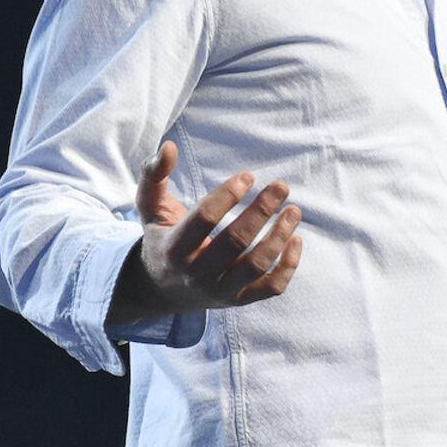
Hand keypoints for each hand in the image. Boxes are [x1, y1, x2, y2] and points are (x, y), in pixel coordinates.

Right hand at [107, 141, 302, 322]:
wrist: (163, 291)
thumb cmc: (162, 239)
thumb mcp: (150, 208)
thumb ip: (154, 175)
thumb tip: (169, 147)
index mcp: (174, 248)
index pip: (204, 218)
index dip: (228, 195)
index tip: (249, 176)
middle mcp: (196, 274)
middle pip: (236, 241)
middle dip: (262, 210)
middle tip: (281, 186)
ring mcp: (220, 290)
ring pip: (257, 265)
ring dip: (280, 236)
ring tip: (294, 210)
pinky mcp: (238, 300)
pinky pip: (271, 288)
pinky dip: (289, 266)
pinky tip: (296, 240)